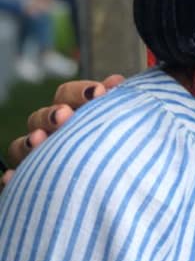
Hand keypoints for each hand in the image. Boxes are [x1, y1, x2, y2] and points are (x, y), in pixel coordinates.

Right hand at [3, 75, 125, 174]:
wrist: (115, 172)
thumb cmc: (114, 138)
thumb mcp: (115, 117)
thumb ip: (114, 99)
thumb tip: (116, 81)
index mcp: (70, 111)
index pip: (66, 94)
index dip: (79, 92)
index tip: (99, 92)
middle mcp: (50, 131)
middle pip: (40, 118)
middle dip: (51, 114)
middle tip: (64, 114)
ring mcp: (38, 154)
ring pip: (21, 146)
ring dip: (28, 141)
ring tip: (39, 139)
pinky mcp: (34, 179)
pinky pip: (16, 178)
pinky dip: (11, 177)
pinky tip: (13, 176)